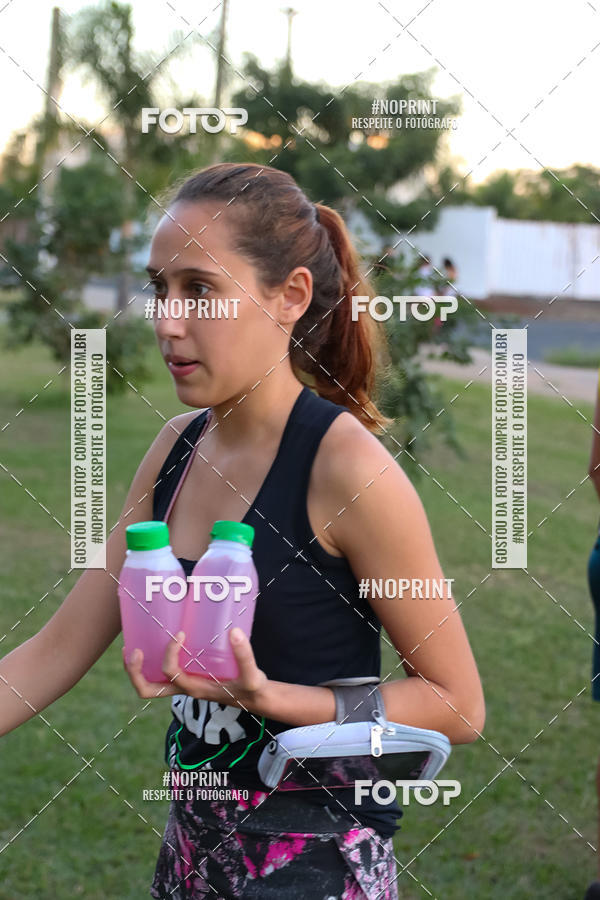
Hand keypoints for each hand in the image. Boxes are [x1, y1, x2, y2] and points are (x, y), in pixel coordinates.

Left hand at [122, 628, 269, 713]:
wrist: (253, 698)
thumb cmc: (251, 688)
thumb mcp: (252, 675)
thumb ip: (244, 655)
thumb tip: (234, 631)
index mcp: (195, 688)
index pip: (172, 673)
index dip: (170, 653)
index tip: (181, 634)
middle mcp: (184, 689)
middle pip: (148, 690)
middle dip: (134, 673)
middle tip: (132, 650)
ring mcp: (183, 685)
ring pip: (150, 684)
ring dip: (137, 669)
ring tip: (132, 646)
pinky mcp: (187, 677)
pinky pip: (161, 674)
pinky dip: (151, 663)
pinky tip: (154, 643)